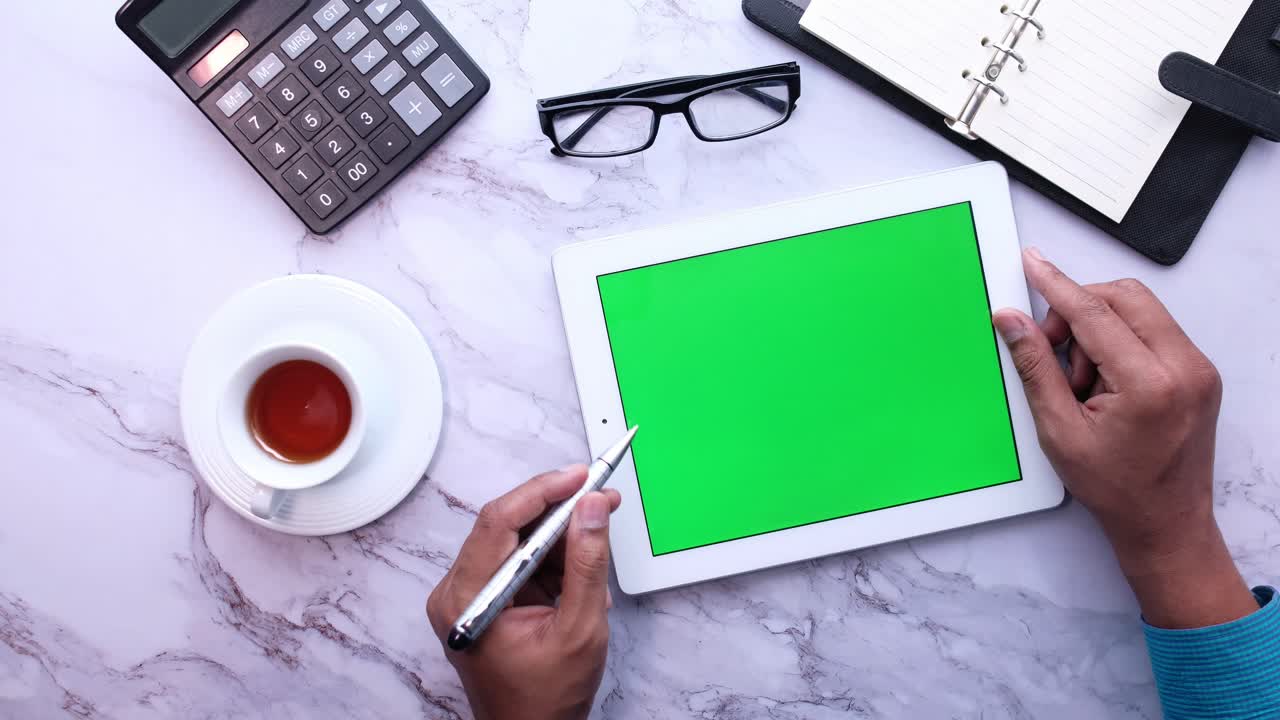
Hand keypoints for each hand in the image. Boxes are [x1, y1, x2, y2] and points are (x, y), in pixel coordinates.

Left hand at [427, 466, 621, 719]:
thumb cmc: (544, 700)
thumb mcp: (579, 628)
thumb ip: (587, 563)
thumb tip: (591, 507)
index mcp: (468, 599)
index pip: (500, 521)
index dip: (543, 490)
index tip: (581, 476)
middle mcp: (458, 593)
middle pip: (506, 525)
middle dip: (557, 507)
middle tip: (598, 494)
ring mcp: (469, 596)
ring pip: (515, 540)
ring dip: (558, 532)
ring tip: (599, 526)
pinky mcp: (485, 600)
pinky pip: (518, 561)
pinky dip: (551, 557)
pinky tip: (581, 566)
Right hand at [992, 249, 1256, 628]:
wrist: (1166, 523)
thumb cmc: (1118, 489)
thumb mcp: (1060, 430)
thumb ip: (1035, 367)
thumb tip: (1012, 321)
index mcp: (1151, 384)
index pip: (1095, 312)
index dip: (1056, 285)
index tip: (1033, 263)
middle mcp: (1185, 368)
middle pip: (1123, 297)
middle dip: (1078, 310)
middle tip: (1053, 350)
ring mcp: (1198, 368)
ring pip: (1139, 310)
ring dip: (1099, 329)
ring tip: (1082, 383)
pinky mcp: (1199, 372)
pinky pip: (1153, 331)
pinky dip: (1119, 343)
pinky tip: (1103, 382)